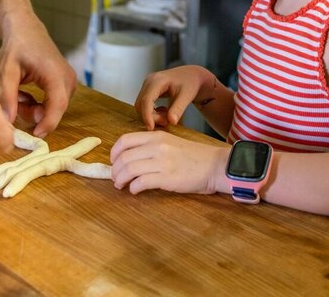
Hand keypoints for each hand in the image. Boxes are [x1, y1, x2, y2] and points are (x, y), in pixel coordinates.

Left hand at [0, 16, 76, 137]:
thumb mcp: (6, 71)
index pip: (57, 104)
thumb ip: (8, 97)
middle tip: (14, 102)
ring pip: (53, 109)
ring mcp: (69, 82)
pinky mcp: (66, 84)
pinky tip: (26, 93)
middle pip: (54, 110)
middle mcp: (68, 78)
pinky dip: (39, 104)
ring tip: (18, 94)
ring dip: (34, 109)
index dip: (48, 123)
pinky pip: (54, 103)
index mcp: (54, 72)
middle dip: (33, 113)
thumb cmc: (17, 46)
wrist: (27, 30)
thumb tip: (7, 122)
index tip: (34, 135)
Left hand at [110, 131, 227, 195]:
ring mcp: (162, 162)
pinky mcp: (167, 178)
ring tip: (121, 186)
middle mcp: (157, 147)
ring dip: (120, 180)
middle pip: (124, 157)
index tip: (114, 162)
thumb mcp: (171, 142)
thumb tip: (131, 157)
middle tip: (116, 178)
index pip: (125, 140)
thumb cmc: (194, 156)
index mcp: (157, 137)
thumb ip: (152, 146)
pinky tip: (135, 191)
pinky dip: (134, 188)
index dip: (114, 152)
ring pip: (129, 169)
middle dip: (115, 170)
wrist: (215, 165)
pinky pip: (141, 182)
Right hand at [134, 65, 216, 128]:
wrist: (192, 75)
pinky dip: (152, 111)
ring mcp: (147, 84)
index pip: (146, 100)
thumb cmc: (191, 82)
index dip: (147, 115)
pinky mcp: (148, 89)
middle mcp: (149, 81)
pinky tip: (164, 111)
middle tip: (166, 122)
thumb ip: (178, 108)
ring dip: (152, 115)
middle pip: (141, 104)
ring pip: (141, 105)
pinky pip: (144, 104)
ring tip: (167, 116)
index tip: (151, 128)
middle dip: (151, 116)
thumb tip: (171, 121)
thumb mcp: (187, 96)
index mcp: (157, 80)